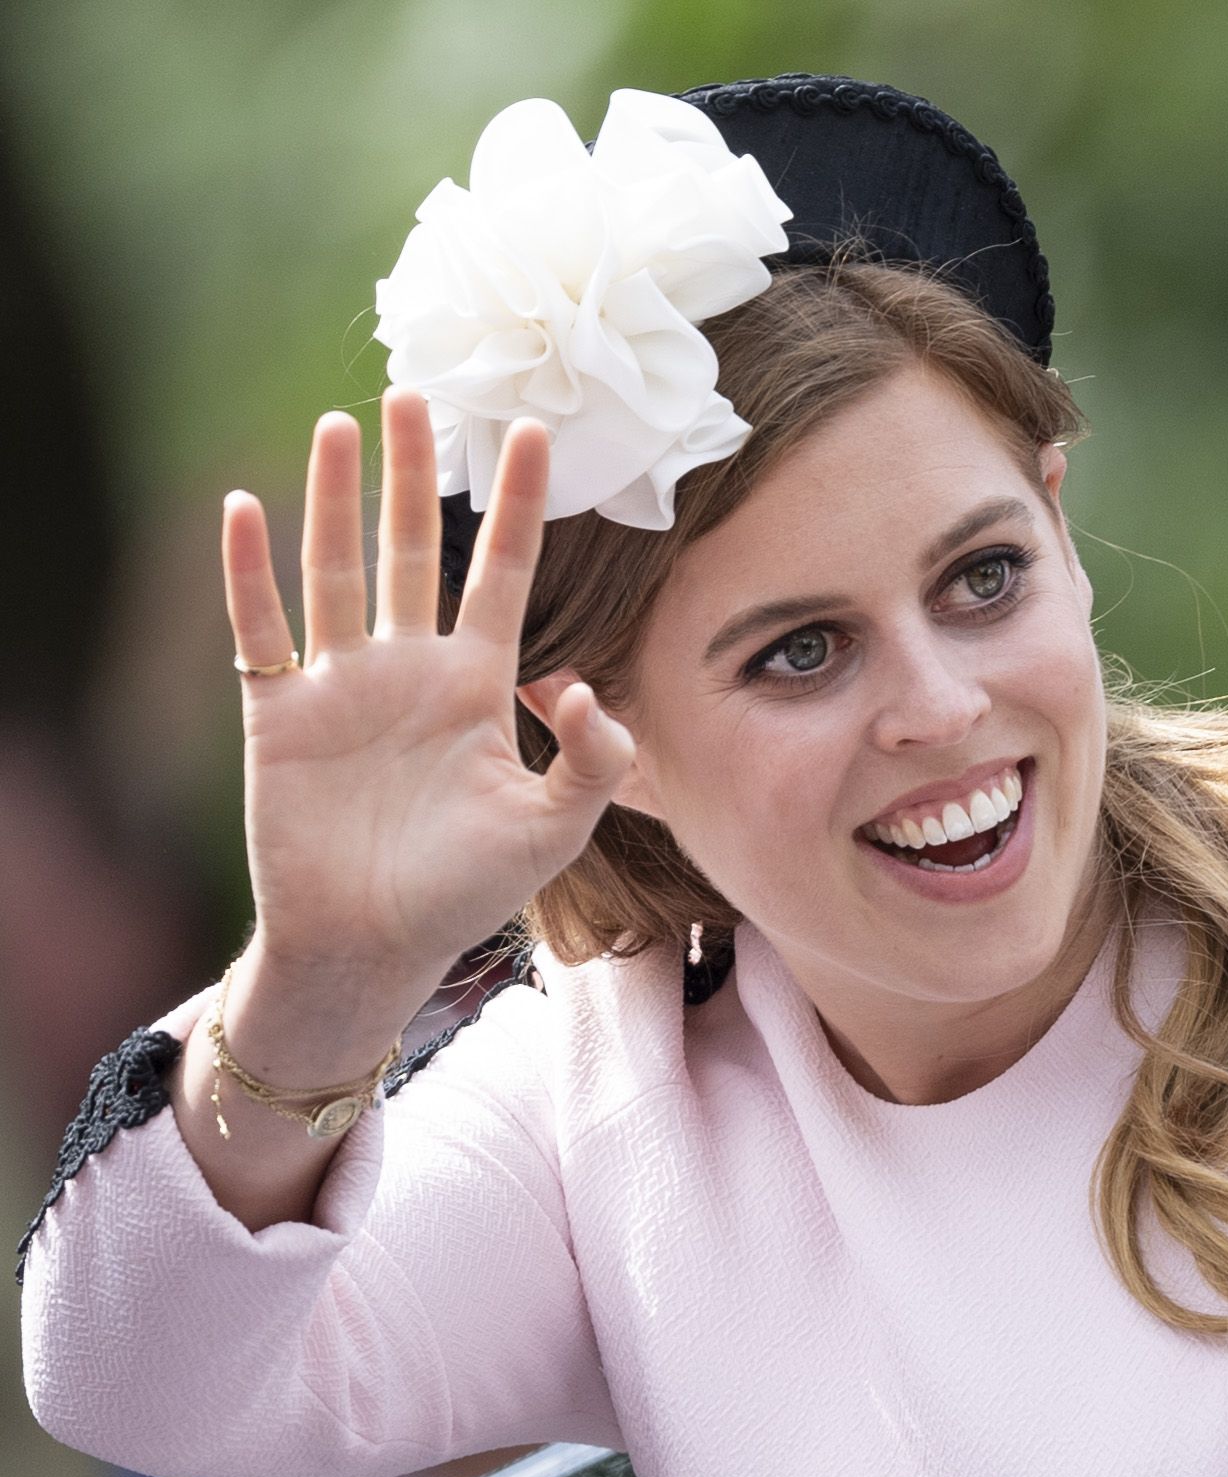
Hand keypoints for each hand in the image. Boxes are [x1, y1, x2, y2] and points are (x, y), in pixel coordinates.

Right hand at [220, 388, 634, 980]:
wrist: (372, 946)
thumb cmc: (466, 894)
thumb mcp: (554, 830)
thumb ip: (594, 760)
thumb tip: (589, 686)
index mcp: (478, 686)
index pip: (502, 574)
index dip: (520, 506)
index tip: (537, 433)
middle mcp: (410, 670)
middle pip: (413, 549)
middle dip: (416, 475)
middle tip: (419, 393)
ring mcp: (342, 684)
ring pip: (337, 569)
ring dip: (338, 500)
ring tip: (345, 424)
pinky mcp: (279, 711)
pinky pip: (261, 628)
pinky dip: (249, 572)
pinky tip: (245, 507)